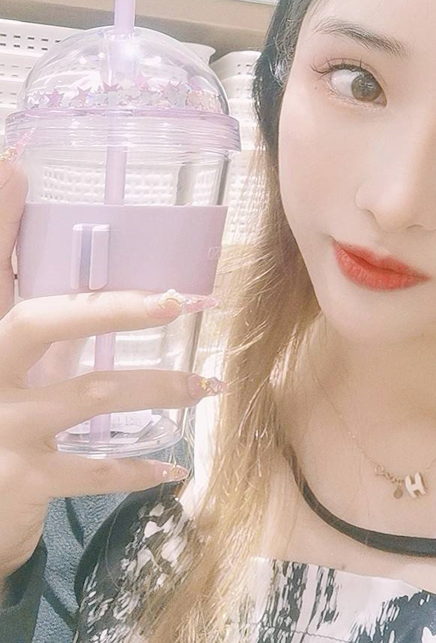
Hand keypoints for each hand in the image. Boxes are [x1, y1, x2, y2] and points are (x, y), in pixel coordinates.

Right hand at [0, 149, 222, 581]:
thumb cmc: (4, 413)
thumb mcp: (12, 355)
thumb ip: (33, 301)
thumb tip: (35, 205)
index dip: (0, 217)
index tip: (14, 164)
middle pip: (44, 321)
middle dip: (116, 307)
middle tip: (179, 299)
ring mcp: (3, 424)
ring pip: (92, 393)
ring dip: (161, 387)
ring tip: (209, 384)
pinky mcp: (22, 478)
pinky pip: (93, 468)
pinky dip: (139, 469)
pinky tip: (176, 466)